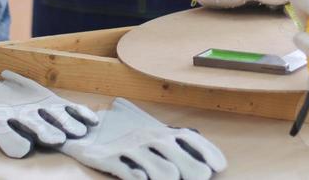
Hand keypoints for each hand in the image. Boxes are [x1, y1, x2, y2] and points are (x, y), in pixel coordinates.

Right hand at [0, 70, 98, 156]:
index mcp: (1, 124)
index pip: (6, 138)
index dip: (13, 142)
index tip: (20, 150)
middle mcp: (23, 124)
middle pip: (35, 131)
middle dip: (45, 134)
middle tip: (56, 139)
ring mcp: (42, 116)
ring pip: (56, 122)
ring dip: (67, 126)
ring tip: (77, 131)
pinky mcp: (56, 105)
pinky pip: (71, 112)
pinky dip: (81, 115)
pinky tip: (91, 119)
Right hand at [60, 98, 226, 179]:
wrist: (87, 138)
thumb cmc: (129, 145)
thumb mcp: (154, 143)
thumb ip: (178, 150)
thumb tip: (208, 164)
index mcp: (162, 133)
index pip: (189, 139)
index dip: (207, 152)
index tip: (220, 166)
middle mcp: (149, 137)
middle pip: (177, 155)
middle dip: (191, 170)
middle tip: (199, 179)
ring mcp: (129, 148)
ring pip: (157, 167)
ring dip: (166, 177)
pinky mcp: (110, 159)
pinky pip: (127, 170)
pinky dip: (137, 176)